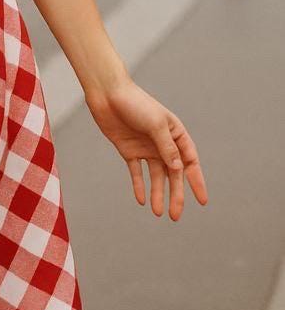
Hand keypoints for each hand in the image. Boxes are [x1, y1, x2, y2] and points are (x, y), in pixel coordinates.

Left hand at [84, 76, 207, 220]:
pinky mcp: (129, 150)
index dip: (196, 181)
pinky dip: (140, 186)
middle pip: (173, 173)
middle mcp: (162, 143)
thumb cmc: (135, 103)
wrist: (107, 93)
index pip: (190, 161)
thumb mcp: (155, 124)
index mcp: (175, 134)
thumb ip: (167, 147)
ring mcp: (146, 147)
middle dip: (176, 194)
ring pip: (156, 176)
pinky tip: (142, 200)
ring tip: (159, 213)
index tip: (202, 201)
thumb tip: (178, 169)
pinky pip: (137, 172)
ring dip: (158, 194)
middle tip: (176, 215)